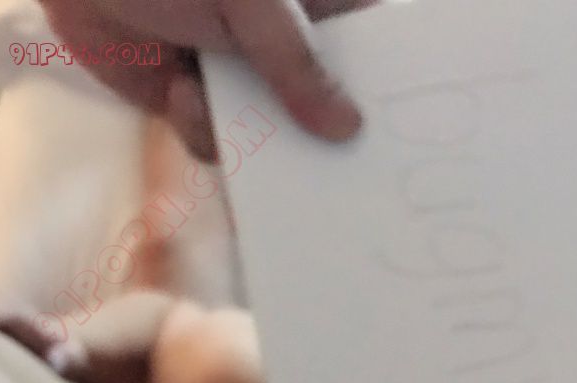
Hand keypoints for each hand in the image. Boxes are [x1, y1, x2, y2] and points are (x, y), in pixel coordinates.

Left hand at [40, 0, 377, 158]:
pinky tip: (179, 90)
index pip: (367, 54)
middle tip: (327, 171)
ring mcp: (242, 78)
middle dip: (317, 140)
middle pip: (322, 110)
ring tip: (207, 96)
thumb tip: (347, 127)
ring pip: (272, 139)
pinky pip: (219, 145)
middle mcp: (283, 49)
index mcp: (314, 9)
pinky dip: (200, 130)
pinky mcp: (198, 104)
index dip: (385, 95)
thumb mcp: (251, 1)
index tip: (397, 138)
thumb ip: (297, 64)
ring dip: (246, 137)